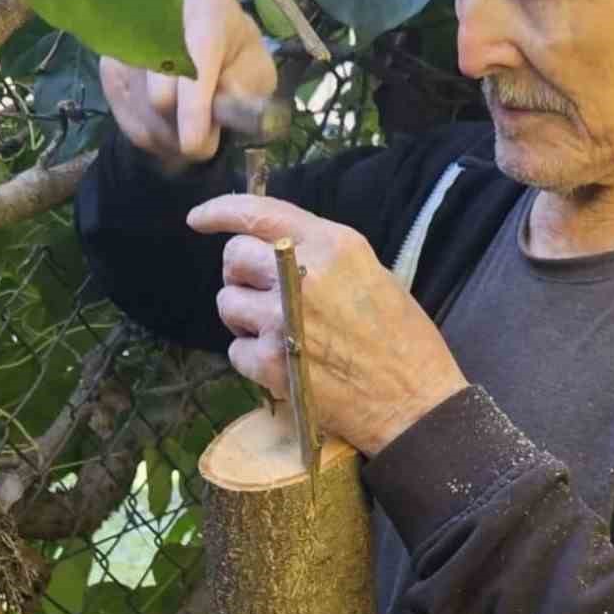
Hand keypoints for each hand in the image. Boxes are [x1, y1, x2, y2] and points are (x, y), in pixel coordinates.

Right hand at [100, 0, 275, 166]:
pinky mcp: (109, 66)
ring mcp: (128, 40)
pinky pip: (126, 119)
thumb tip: (216, 110)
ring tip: (191, 135)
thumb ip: (245, 90)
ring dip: (169, 138)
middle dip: (182, 130)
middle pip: (159, 93)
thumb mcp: (258, 73)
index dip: (194, 105)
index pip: (195, 56)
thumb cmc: (239, 61)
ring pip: (142, 111)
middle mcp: (160, 15)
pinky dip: (151, 136)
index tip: (193, 143)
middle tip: (203, 144)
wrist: (211, 48)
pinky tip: (170, 130)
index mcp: (207, 6)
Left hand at [187, 195, 469, 457]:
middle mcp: (300, 274)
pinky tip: (283, 365)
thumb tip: (273, 252)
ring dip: (244, 317)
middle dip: (240, 274)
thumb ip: (321, 257)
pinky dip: (251, 357)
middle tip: (261, 294)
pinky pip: (235, 350)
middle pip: (234, 256)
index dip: (220, 211)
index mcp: (332, 245)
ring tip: (278, 334)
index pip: (259, 213)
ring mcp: (280, 319)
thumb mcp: (372, 274)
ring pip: (227, 302)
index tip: (198, 220)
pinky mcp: (270, 363)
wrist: (415, 402)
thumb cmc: (404, 340)